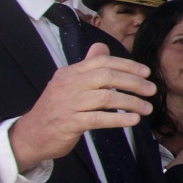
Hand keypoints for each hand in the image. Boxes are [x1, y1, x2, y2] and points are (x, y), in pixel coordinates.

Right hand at [9, 42, 153, 171]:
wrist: (31, 135)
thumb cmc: (55, 109)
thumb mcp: (69, 83)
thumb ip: (87, 66)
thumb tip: (102, 48)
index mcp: (71, 72)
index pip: (102, 61)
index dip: (127, 65)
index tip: (146, 73)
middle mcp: (69, 84)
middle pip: (107, 76)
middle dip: (134, 82)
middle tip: (152, 90)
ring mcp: (69, 103)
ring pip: (106, 97)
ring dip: (131, 102)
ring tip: (146, 108)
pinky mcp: (70, 122)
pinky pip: (99, 118)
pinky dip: (119, 118)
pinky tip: (133, 120)